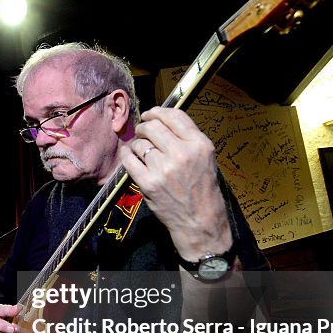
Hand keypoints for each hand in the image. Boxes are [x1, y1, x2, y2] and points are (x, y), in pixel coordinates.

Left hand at [119, 107, 231, 259]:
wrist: (199, 220)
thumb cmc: (202, 189)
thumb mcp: (205, 158)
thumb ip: (187, 139)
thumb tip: (162, 120)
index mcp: (199, 145)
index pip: (175, 116)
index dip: (158, 112)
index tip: (150, 114)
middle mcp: (182, 154)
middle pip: (153, 127)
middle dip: (144, 127)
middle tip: (142, 132)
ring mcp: (164, 169)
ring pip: (140, 143)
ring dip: (137, 144)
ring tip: (141, 151)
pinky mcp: (148, 183)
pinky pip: (129, 160)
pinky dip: (127, 155)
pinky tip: (130, 156)